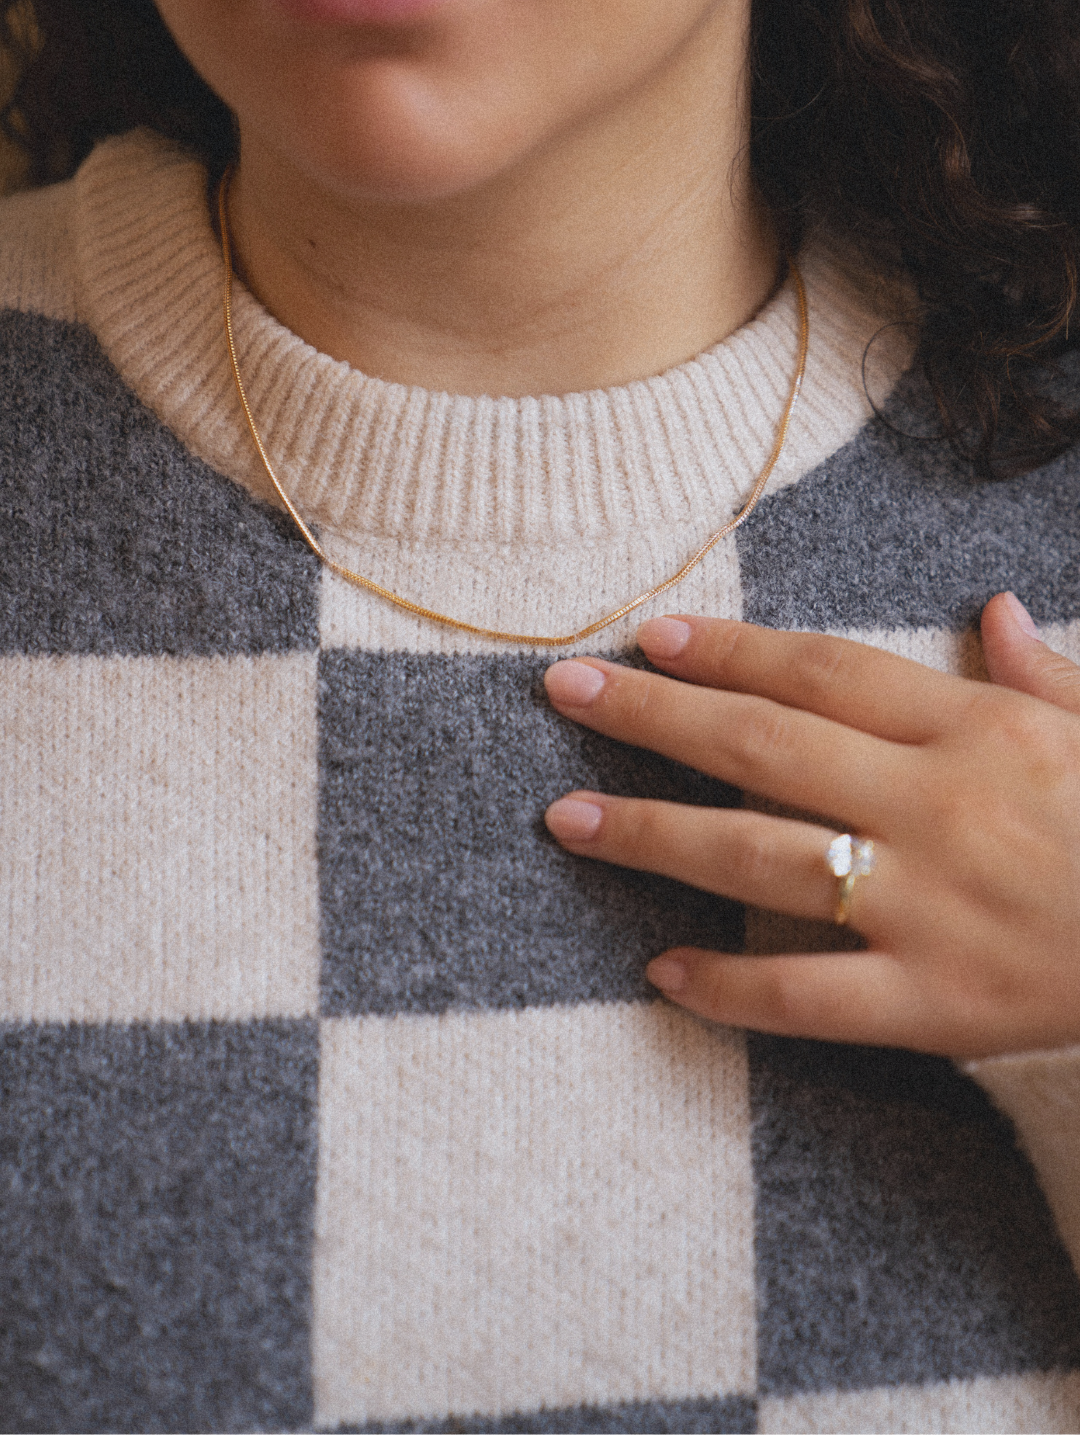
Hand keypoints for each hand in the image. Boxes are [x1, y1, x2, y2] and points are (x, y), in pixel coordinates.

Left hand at [543, 594, 1079, 1059]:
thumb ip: (1042, 673)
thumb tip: (993, 611)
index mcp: (975, 732)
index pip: (823, 672)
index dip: (728, 650)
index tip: (650, 635)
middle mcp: (936, 807)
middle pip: (765, 746)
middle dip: (655, 715)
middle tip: (564, 693)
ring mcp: (928, 907)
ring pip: (761, 859)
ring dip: (654, 835)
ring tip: (567, 819)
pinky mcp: (934, 1003)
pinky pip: (809, 996)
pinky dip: (728, 985)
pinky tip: (661, 972)